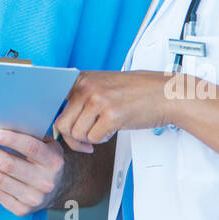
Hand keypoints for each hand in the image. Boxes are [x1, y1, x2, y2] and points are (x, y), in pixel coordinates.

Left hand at [0, 128, 64, 216]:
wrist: (57, 187)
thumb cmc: (44, 158)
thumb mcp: (45, 143)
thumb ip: (28, 134)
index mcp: (53, 161)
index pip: (30, 147)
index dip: (10, 139)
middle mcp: (45, 182)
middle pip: (8, 165)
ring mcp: (33, 198)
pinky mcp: (21, 210)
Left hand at [53, 70, 174, 149]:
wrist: (165, 94)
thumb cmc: (136, 92)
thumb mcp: (102, 84)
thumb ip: (82, 96)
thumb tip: (61, 119)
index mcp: (81, 78)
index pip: (54, 104)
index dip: (60, 121)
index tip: (68, 129)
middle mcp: (87, 87)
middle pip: (62, 123)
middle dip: (73, 138)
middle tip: (85, 140)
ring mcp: (98, 100)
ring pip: (76, 134)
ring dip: (88, 139)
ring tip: (101, 132)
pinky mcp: (111, 115)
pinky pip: (94, 138)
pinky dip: (102, 140)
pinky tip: (111, 131)